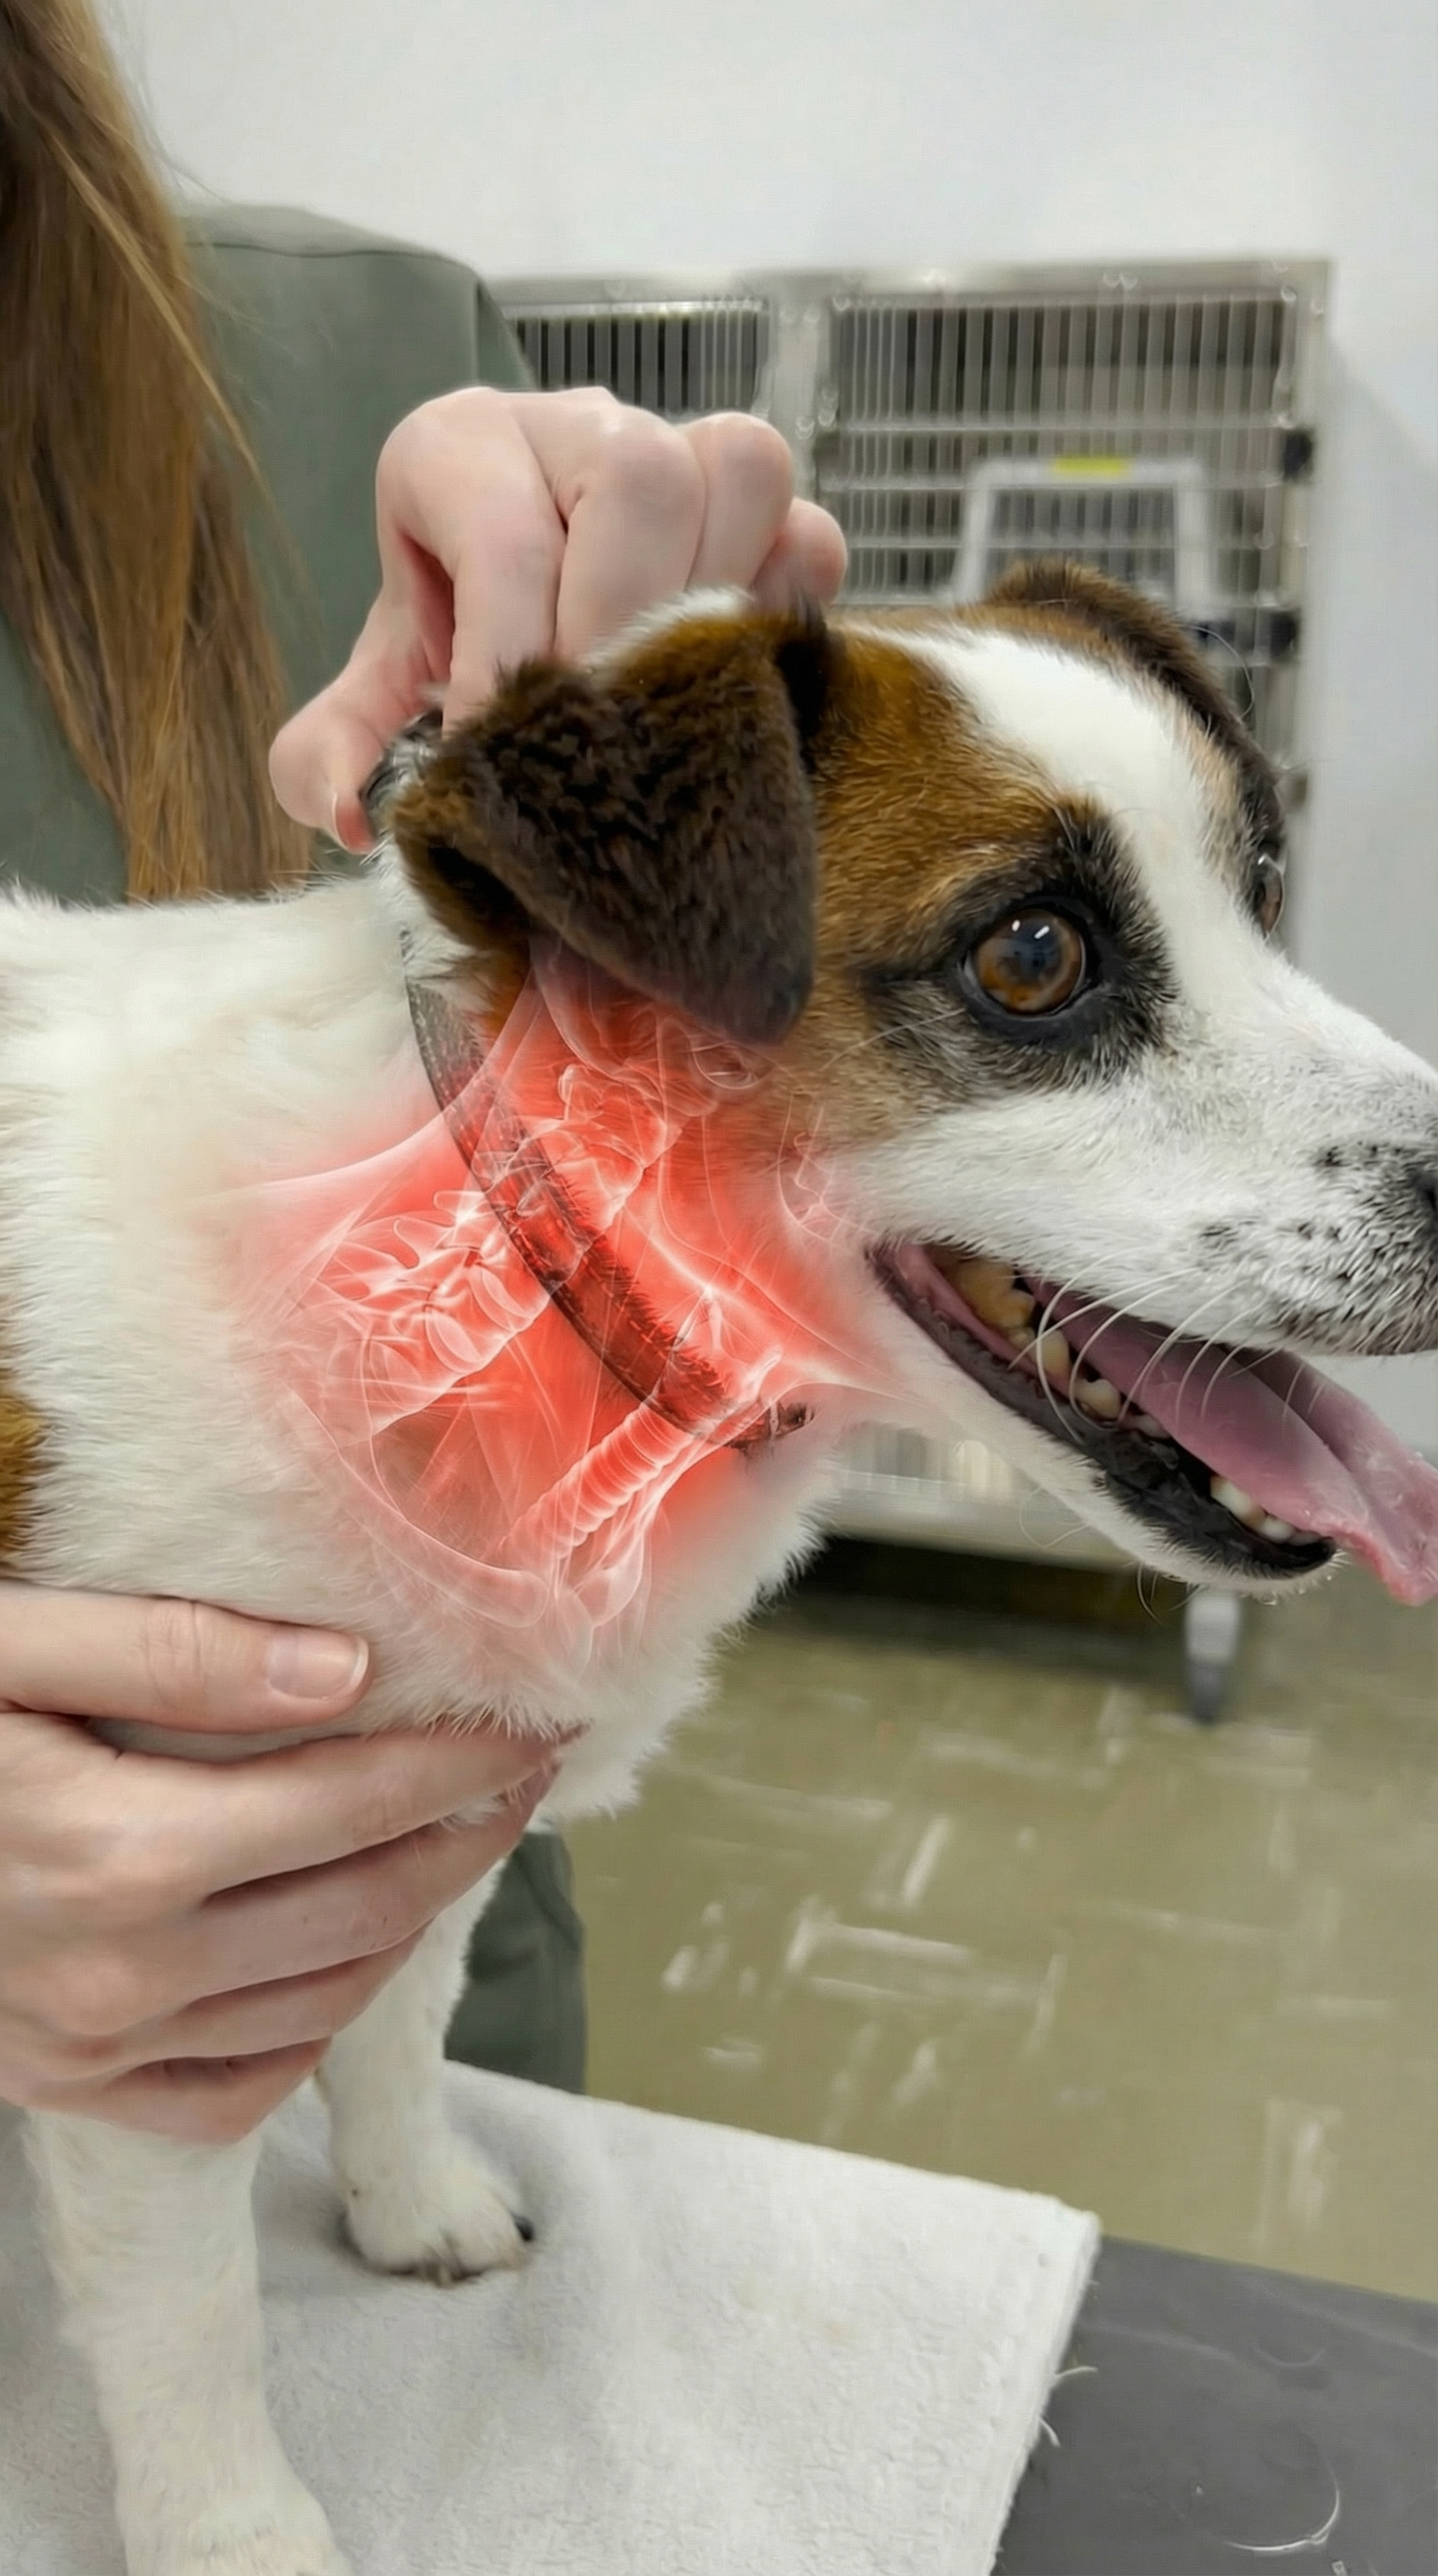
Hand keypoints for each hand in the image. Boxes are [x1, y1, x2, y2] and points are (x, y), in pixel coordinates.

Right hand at [0, 1584, 555, 2142]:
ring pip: (322, 1999)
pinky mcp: (68, 2090)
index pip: (357, 1801)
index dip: (462, 1760)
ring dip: (410, 1920)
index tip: (534, 1720)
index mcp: (121, 1850)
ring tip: (452, 1844)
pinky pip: (236, 2089)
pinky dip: (313, 2025)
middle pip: (366, 1907)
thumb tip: (346, 1670)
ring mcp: (95, 2048)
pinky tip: (338, 1953)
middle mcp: (124, 1971)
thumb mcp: (8, 1648)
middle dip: (465, 1836)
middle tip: (524, 1776)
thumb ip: (176, 1655)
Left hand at [269, 389, 847, 849]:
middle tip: (590, 735)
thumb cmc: (441, 652)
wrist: (514, 632)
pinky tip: (721, 686)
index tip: (496, 752)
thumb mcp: (372, 701)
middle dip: (620, 626)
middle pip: (642, 477)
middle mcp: (576, 425)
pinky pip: (808, 535)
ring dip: (710, 599)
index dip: (507, 655)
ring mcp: (680, 450)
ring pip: (740, 469)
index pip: (505, 533)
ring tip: (656, 702)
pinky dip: (778, 611)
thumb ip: (334, 750)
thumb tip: (352, 809)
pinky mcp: (759, 512)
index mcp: (459, 448)